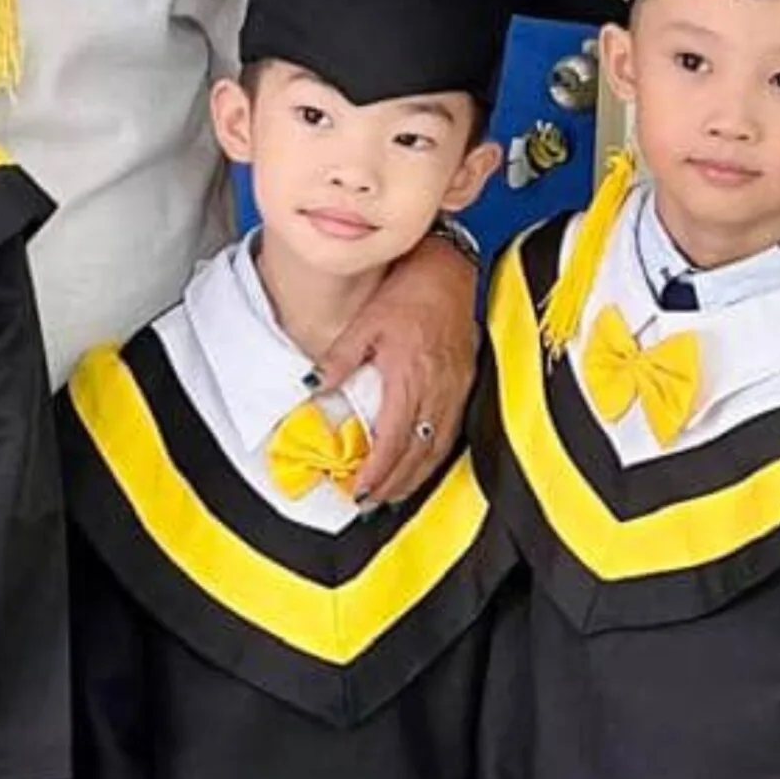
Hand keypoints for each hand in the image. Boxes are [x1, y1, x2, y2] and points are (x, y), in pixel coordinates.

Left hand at [316, 234, 477, 503]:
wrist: (448, 275)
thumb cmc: (408, 295)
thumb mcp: (365, 323)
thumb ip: (340, 359)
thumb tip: (314, 386)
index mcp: (408, 377)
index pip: (393, 439)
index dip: (377, 471)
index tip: (359, 490)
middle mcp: (436, 390)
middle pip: (416, 453)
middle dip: (392, 484)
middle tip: (369, 503)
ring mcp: (454, 390)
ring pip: (437, 449)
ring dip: (414, 477)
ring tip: (390, 495)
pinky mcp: (465, 386)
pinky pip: (451, 433)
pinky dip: (433, 457)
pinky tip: (419, 466)